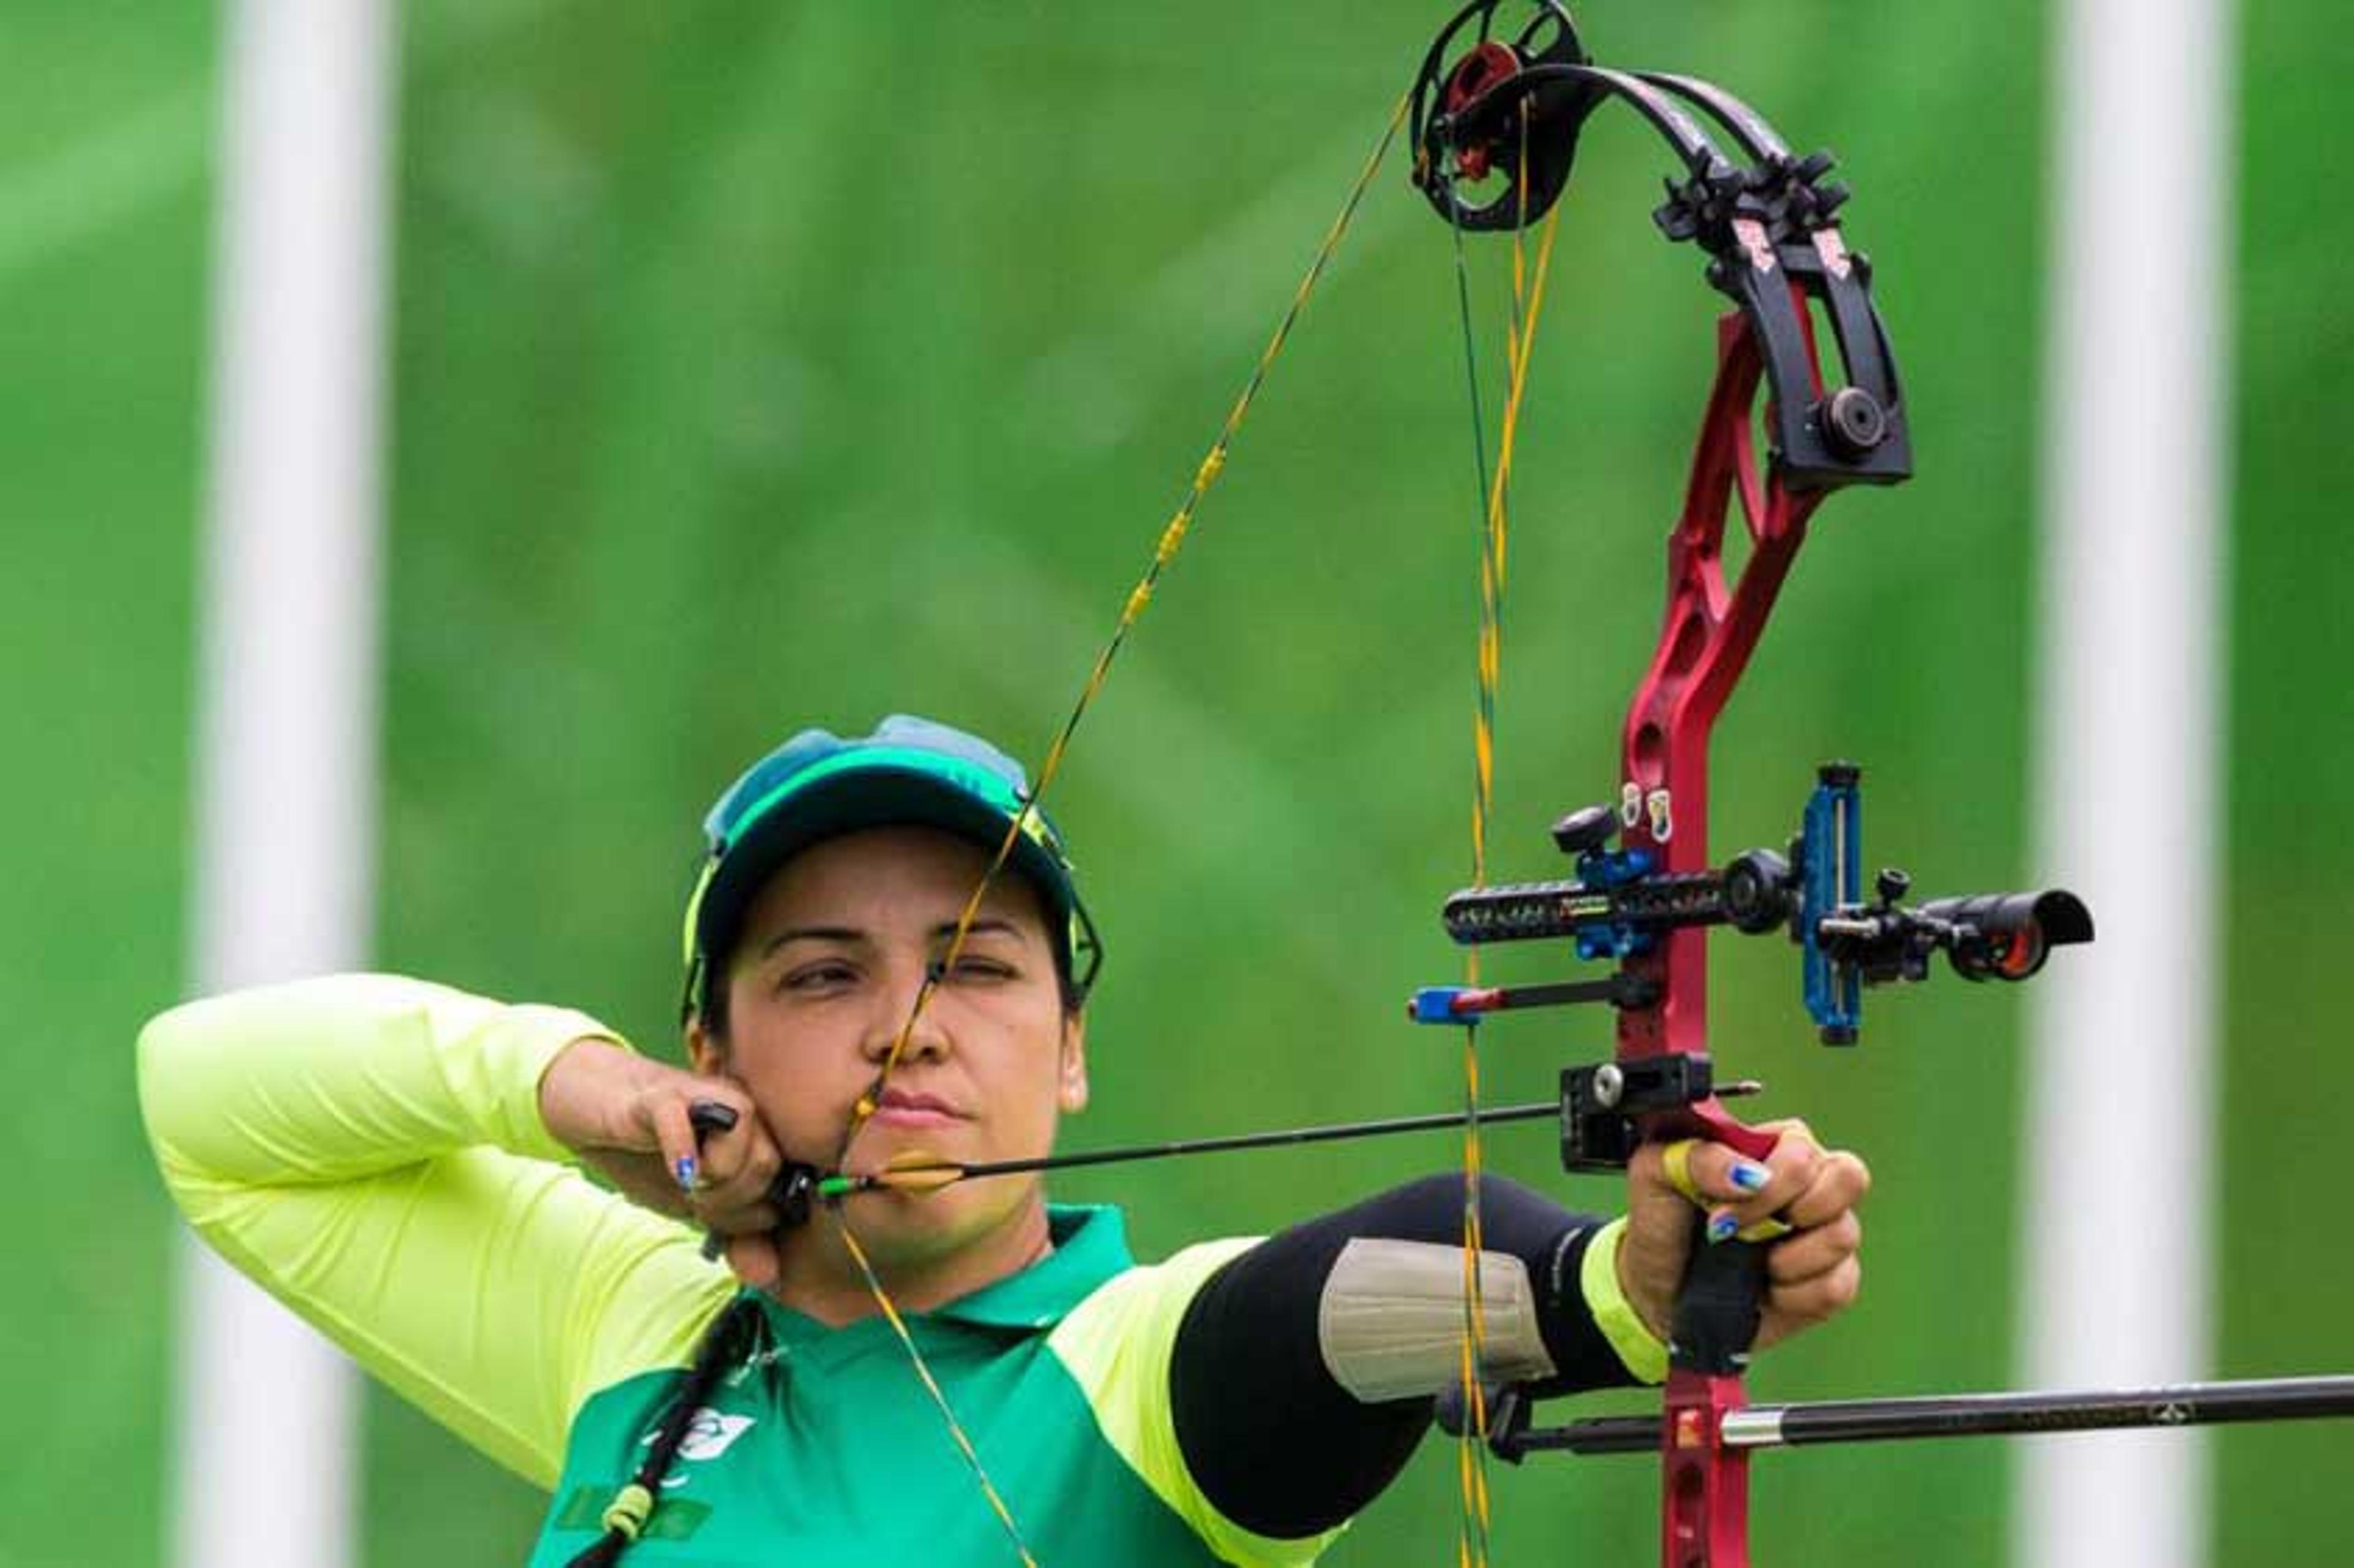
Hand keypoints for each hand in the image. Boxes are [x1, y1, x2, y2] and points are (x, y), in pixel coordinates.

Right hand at [537, 1038, 790, 1284]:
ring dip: (708, 1184)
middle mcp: (741, 1106)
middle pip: (765, 1169)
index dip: (753, 1217)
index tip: (717, 1219)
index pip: (783, 1183)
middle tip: (695, 1199)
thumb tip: (767, 1277)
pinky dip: (682, 1153)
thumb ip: (733, 1234)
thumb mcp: (693, 1203)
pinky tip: (676, 1169)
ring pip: (737, 1150)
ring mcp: (705, 1095)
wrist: (591, 1107)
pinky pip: (684, 1123)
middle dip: (730, 1203)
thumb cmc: (648, 1154)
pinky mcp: (662, 1094)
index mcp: (757, 1130)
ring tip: (683, 1180)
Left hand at [1616, 1118, 1869, 1351]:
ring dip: (1787, 1259)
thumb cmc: (1662, 1223)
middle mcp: (1810, 1184)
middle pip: (1848, 1178)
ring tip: (1752, 1264)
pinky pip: (1838, 1286)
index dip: (1771, 1183)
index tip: (1721, 1212)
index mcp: (1773, 1147)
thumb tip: (1748, 1174)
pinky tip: (1768, 1290)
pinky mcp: (1831, 1281)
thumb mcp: (1655, 1173)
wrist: (1657, 1290)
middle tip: (1743, 1233)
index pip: (1804, 1150)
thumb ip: (1698, 1156)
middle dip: (1793, 1211)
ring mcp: (1825, 1233)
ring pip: (1844, 1235)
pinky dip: (1796, 1295)